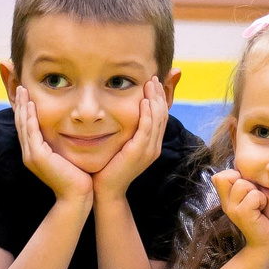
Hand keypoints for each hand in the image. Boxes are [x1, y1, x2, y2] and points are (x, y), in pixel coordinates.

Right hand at [12, 88, 94, 203]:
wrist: (76, 198)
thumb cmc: (78, 178)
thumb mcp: (68, 156)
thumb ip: (64, 144)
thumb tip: (72, 131)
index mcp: (35, 153)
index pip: (27, 126)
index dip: (25, 109)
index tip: (27, 93)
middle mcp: (29, 153)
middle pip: (21, 123)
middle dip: (20, 104)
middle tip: (21, 86)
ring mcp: (31, 155)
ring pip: (23, 125)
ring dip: (23, 106)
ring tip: (24, 90)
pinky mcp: (37, 156)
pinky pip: (31, 132)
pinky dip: (30, 117)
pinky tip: (32, 104)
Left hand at [93, 83, 171, 200]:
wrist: (106, 190)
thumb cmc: (109, 167)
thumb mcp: (120, 144)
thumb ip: (125, 130)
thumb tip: (121, 114)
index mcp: (152, 144)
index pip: (161, 116)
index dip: (159, 98)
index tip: (152, 82)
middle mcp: (154, 146)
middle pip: (162, 114)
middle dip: (159, 94)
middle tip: (153, 77)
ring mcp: (149, 150)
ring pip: (158, 119)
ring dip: (155, 99)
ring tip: (150, 83)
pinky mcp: (139, 152)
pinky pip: (147, 129)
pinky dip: (147, 114)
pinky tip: (144, 101)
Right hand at [213, 170, 268, 256]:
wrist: (266, 244)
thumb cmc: (263, 218)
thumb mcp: (250, 199)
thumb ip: (242, 185)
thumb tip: (238, 169)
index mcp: (226, 199)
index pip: (220, 176)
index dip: (235, 176)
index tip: (247, 191)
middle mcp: (226, 204)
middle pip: (229, 176)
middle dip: (247, 183)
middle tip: (254, 199)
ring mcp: (232, 209)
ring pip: (242, 184)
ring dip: (256, 192)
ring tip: (259, 205)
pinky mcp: (243, 215)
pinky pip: (253, 195)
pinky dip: (262, 200)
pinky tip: (262, 211)